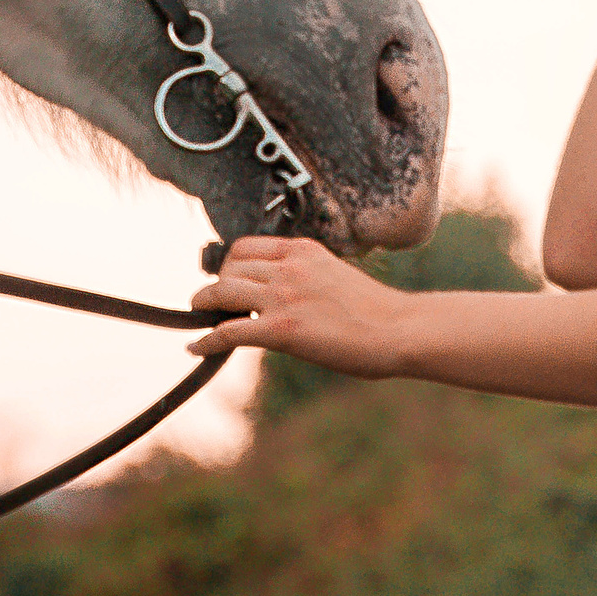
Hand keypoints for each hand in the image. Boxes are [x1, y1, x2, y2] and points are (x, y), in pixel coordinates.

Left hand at [189, 236, 411, 377]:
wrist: (399, 329)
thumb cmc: (375, 311)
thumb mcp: (334, 274)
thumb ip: (304, 276)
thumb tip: (280, 292)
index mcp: (303, 250)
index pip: (246, 247)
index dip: (228, 264)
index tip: (226, 278)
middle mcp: (288, 267)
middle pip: (229, 267)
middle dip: (216, 284)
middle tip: (214, 302)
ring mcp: (283, 296)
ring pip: (222, 292)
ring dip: (204, 305)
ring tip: (199, 316)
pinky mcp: (282, 329)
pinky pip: (230, 331)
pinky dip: (207, 340)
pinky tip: (197, 348)